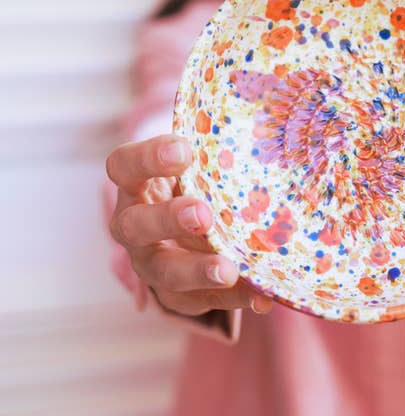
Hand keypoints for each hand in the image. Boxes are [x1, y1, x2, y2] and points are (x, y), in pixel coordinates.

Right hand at [105, 134, 273, 315]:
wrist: (187, 233)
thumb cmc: (197, 183)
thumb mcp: (199, 164)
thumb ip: (217, 147)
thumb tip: (268, 113)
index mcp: (135, 185)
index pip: (124, 166)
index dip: (148, 158)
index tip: (184, 150)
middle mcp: (134, 226)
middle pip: (136, 225)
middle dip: (168, 220)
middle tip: (202, 215)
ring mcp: (153, 264)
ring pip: (163, 272)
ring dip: (197, 271)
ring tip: (229, 270)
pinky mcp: (180, 295)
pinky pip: (204, 301)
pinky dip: (236, 298)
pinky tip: (264, 296)